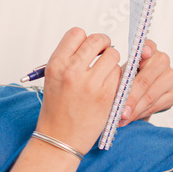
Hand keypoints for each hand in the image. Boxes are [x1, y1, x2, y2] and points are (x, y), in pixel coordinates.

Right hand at [36, 29, 120, 155]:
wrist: (60, 138)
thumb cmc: (57, 107)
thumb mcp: (53, 77)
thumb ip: (69, 58)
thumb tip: (90, 44)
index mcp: (57, 63)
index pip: (77, 33)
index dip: (85, 38)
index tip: (88, 47)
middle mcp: (72, 71)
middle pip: (97, 40)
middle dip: (103, 44)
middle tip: (103, 52)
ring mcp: (91, 84)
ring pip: (112, 55)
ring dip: (111, 61)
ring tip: (105, 72)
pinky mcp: (106, 96)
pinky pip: (119, 74)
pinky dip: (117, 77)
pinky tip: (109, 85)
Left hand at [118, 40, 172, 125]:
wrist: (140, 89)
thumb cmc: (130, 78)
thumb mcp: (124, 72)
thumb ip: (123, 75)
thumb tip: (115, 88)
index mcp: (149, 49)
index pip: (149, 46)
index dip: (146, 49)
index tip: (143, 52)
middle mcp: (163, 60)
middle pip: (145, 80)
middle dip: (130, 98)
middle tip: (119, 110)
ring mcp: (171, 76)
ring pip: (150, 96)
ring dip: (135, 109)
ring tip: (123, 117)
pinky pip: (157, 105)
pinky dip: (142, 113)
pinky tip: (133, 117)